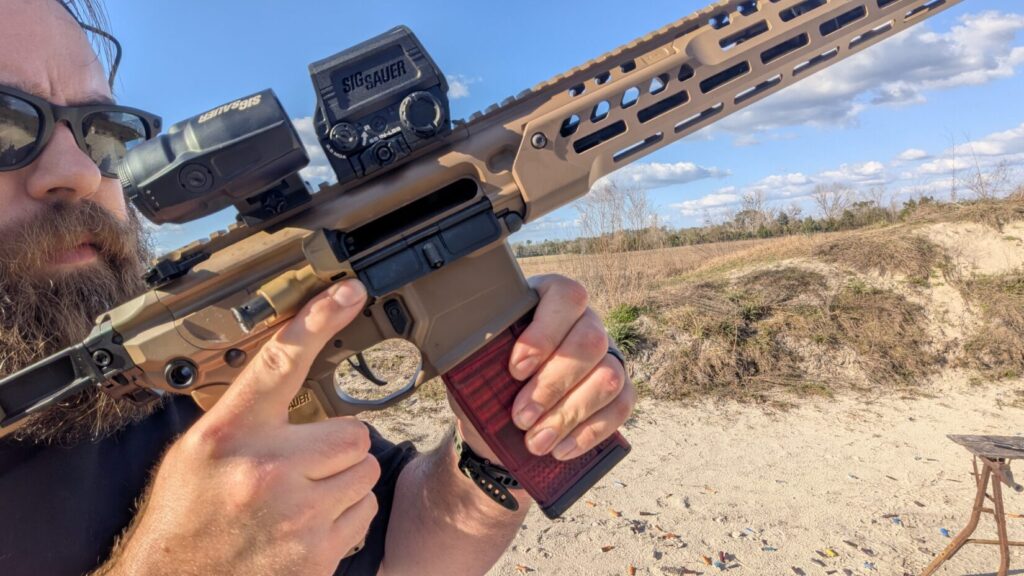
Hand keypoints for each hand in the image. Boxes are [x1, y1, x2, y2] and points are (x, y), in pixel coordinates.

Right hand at [107, 281, 377, 575]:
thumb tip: (295, 370)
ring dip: (344, 481)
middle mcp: (264, 470)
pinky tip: (308, 524)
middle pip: (353, 432)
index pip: (280, 361)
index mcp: (230, 434)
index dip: (318, 320)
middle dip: (336, 446)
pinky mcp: (316, 553)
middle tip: (304, 463)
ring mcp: (296, 515)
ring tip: (302, 497)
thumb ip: (248, 412)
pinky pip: (365, 513)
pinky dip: (347, 516)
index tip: (348, 292)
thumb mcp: (200, 448)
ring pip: (365, 473)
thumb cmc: (187, 514)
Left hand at [456, 275, 634, 462]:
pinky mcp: (619, 390)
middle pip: (590, 341)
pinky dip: (590, 432)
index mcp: (547, 300)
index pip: (565, 297)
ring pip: (609, 376)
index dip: (545, 332)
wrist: (495, 422)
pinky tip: (561, 449)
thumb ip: (477, 352)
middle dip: (553, 385)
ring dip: (569, 414)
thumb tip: (477, 356)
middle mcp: (584, 322)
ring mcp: (607, 356)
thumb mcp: (471, 362)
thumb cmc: (484, 380)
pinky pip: (620, 406)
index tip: (516, 369)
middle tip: (520, 417)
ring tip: (536, 442)